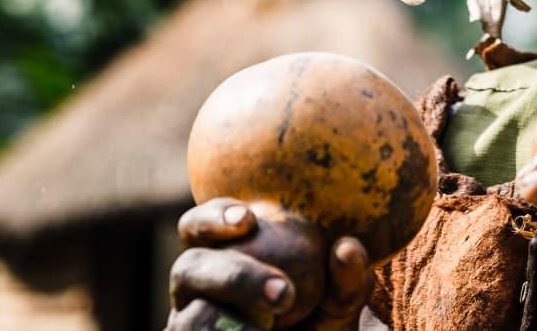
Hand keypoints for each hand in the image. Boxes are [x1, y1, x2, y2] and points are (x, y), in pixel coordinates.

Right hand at [166, 198, 373, 330]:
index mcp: (224, 250)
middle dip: (235, 277)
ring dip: (227, 323)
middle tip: (283, 294)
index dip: (214, 217)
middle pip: (188, 267)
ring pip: (190, 318)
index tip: (247, 220)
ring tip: (266, 328)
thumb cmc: (318, 317)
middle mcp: (197, 283)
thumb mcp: (339, 302)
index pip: (200, 224)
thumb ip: (348, 280)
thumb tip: (347, 247)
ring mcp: (188, 321)